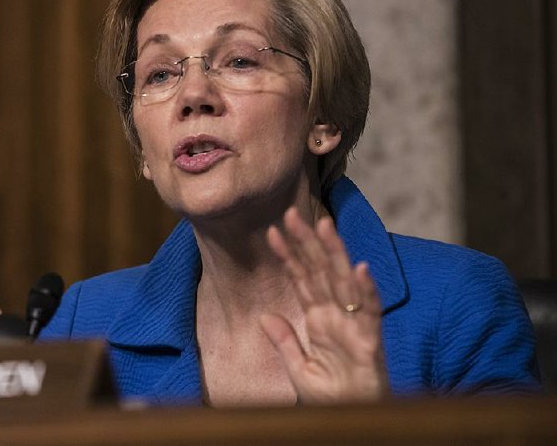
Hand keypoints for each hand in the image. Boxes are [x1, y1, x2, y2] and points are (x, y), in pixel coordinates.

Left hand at [260, 207, 388, 403]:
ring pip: (344, 281)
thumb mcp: (299, 370)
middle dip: (306, 242)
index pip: (302, 279)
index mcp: (319, 320)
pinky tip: (360, 268)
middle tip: (291, 213)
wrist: (352, 422)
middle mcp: (337, 316)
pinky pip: (370, 312)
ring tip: (323, 225)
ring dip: (334, 253)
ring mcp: (354, 325)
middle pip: (321, 271)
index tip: (271, 231)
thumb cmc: (332, 400)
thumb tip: (264, 316)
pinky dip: (366, 290)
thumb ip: (284, 342)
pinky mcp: (371, 342)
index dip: (288, 255)